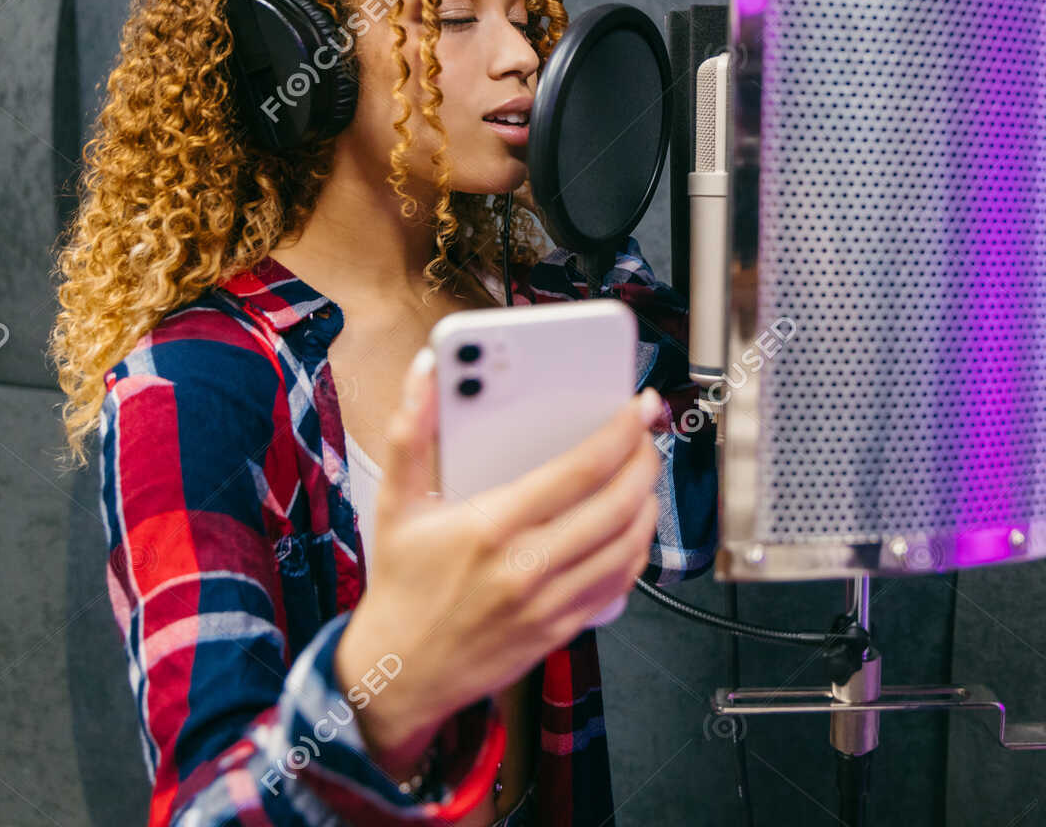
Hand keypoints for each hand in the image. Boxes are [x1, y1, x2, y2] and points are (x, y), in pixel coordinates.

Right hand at [335, 346, 660, 775]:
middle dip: (646, 461)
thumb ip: (412, 432)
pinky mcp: (560, 631)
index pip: (581, 469)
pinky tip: (631, 528)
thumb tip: (426, 372)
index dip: (621, 431)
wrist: (399, 673)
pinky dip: (636, 550)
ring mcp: (549, 604)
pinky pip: (619, 586)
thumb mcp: (396, 504)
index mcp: (491, 526)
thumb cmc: (401, 585)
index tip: (638, 407)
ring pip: (629, 546)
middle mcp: (526, 566)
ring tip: (643, 477)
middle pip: (618, 505)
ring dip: (648, 504)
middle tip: (648, 436)